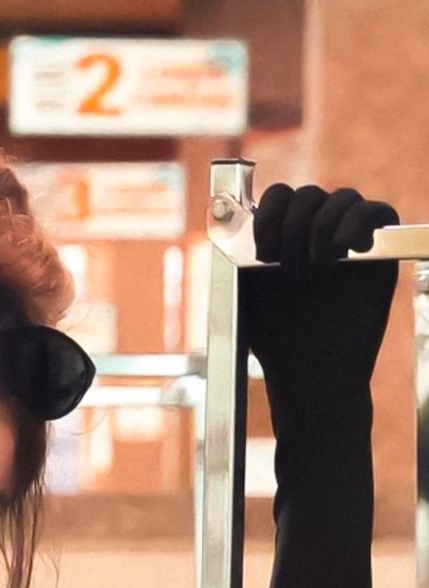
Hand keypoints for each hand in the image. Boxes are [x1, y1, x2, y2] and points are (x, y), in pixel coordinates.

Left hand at [240, 183, 399, 405]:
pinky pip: (379, 212)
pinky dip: (361, 222)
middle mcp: (317, 232)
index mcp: (285, 237)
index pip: (282, 196)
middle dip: (296, 225)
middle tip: (290, 268)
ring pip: (344, 198)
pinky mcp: (382, 252)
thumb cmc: (278, 341)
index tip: (262, 245)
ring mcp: (350, 240)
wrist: (312, 377)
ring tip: (317, 266)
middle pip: (310, 195)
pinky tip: (346, 248)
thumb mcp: (249, 295)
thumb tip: (220, 217)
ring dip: (325, 225)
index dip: (272, 210)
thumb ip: (239, 257)